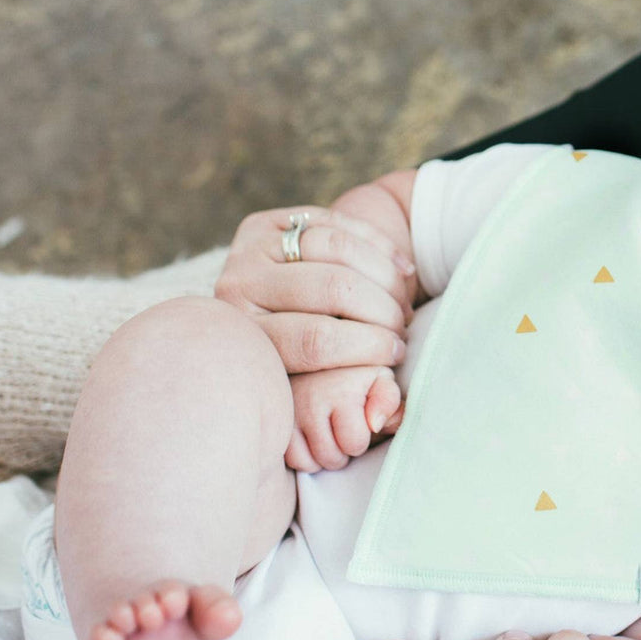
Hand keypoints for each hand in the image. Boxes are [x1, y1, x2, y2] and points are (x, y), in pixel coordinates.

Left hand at [214, 204, 415, 375]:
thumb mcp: (304, 382)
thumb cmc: (301, 362)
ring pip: (337, 247)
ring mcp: (251, 248)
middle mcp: (237, 287)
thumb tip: (382, 418)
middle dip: (381, 309)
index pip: (315, 339)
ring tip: (402, 301)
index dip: (367, 346)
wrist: (270, 313)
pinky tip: (403, 269)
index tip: (396, 355)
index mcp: (245, 337)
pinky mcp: (271, 221)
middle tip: (402, 328)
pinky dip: (380, 244)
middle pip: (330, 287)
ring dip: (385, 276)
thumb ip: (339, 389)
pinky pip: (338, 222)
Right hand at [285, 366, 403, 470]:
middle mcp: (311, 401)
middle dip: (343, 450)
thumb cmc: (356, 373)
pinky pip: (292, 460)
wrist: (318, 352)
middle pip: (332, 458)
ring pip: (311, 463)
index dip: (362, 438)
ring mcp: (289, 412)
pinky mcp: (276, 421)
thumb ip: (388, 400)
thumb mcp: (380, 379)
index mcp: (341, 391)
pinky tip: (313, 439)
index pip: (355, 443)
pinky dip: (305, 457)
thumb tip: (376, 424)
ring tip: (330, 433)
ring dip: (324, 456)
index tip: (360, 421)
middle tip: (343, 429)